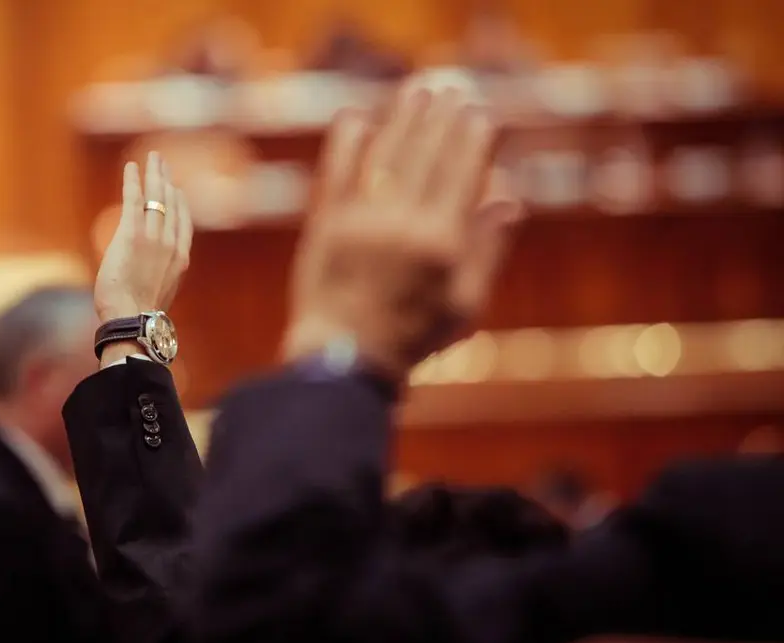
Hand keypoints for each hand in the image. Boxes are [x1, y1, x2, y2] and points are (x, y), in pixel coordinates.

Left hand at [94, 151, 193, 322]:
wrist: (132, 319)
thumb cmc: (140, 315)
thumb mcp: (158, 296)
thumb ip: (158, 279)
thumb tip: (149, 280)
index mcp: (180, 259)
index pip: (183, 223)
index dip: (180, 203)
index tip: (176, 189)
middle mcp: (171, 244)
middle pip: (172, 204)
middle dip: (167, 181)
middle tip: (163, 164)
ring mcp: (153, 238)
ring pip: (156, 197)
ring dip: (154, 174)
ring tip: (153, 157)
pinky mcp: (132, 234)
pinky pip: (134, 200)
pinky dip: (133, 181)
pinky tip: (131, 166)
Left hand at [285, 85, 523, 377]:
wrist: (344, 359)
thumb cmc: (412, 337)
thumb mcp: (465, 304)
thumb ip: (488, 249)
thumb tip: (510, 198)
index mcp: (442, 243)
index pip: (462, 174)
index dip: (472, 139)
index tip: (480, 114)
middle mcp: (402, 225)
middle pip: (426, 155)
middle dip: (442, 118)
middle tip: (451, 90)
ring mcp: (360, 222)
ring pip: (386, 156)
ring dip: (403, 118)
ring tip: (417, 91)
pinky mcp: (326, 225)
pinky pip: (337, 173)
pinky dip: (347, 143)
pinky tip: (358, 118)